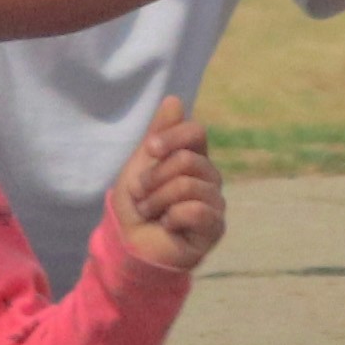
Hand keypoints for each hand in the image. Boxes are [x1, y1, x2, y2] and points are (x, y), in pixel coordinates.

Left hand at [111, 97, 224, 272]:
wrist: (129, 245)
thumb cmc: (136, 205)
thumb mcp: (141, 164)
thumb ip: (159, 133)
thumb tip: (174, 99)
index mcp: (192, 158)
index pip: (196, 132)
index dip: (171, 136)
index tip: (150, 149)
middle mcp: (208, 177)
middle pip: (187, 160)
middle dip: (154, 177)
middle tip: (140, 194)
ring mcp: (214, 202)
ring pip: (187, 185)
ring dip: (157, 200)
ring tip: (149, 213)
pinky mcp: (215, 227)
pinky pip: (197, 210)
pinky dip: (172, 218)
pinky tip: (167, 225)